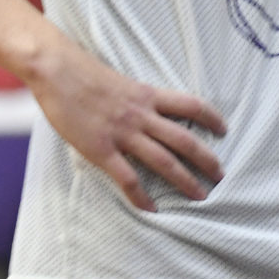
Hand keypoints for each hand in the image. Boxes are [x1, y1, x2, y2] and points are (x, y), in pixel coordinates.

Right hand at [28, 29, 225, 209]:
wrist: (55, 69)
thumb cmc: (80, 71)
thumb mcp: (118, 81)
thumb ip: (133, 98)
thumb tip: (141, 109)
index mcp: (146, 95)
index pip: (190, 105)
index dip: (211, 118)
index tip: (223, 129)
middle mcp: (141, 116)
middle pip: (185, 140)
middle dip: (207, 160)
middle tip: (220, 176)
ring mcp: (122, 133)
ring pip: (164, 161)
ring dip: (186, 180)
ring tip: (200, 196)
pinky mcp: (102, 149)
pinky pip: (128, 178)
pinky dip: (142, 196)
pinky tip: (151, 208)